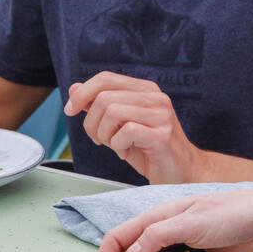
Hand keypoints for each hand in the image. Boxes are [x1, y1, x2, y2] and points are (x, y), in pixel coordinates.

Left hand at [64, 72, 204, 183]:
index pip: (106, 78)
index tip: (70, 110)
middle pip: (104, 97)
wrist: (181, 173)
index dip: (82, 93)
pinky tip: (126, 153)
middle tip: (99, 139)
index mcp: (144, 90)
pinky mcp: (163, 134)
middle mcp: (155, 97)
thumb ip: (99, 106)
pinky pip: (126, 132)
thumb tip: (74, 88)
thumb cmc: (149, 150)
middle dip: (91, 123)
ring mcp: (161, 114)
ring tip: (115, 146)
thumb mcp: (119, 125)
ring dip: (104, 135)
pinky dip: (118, 146)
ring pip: (112, 112)